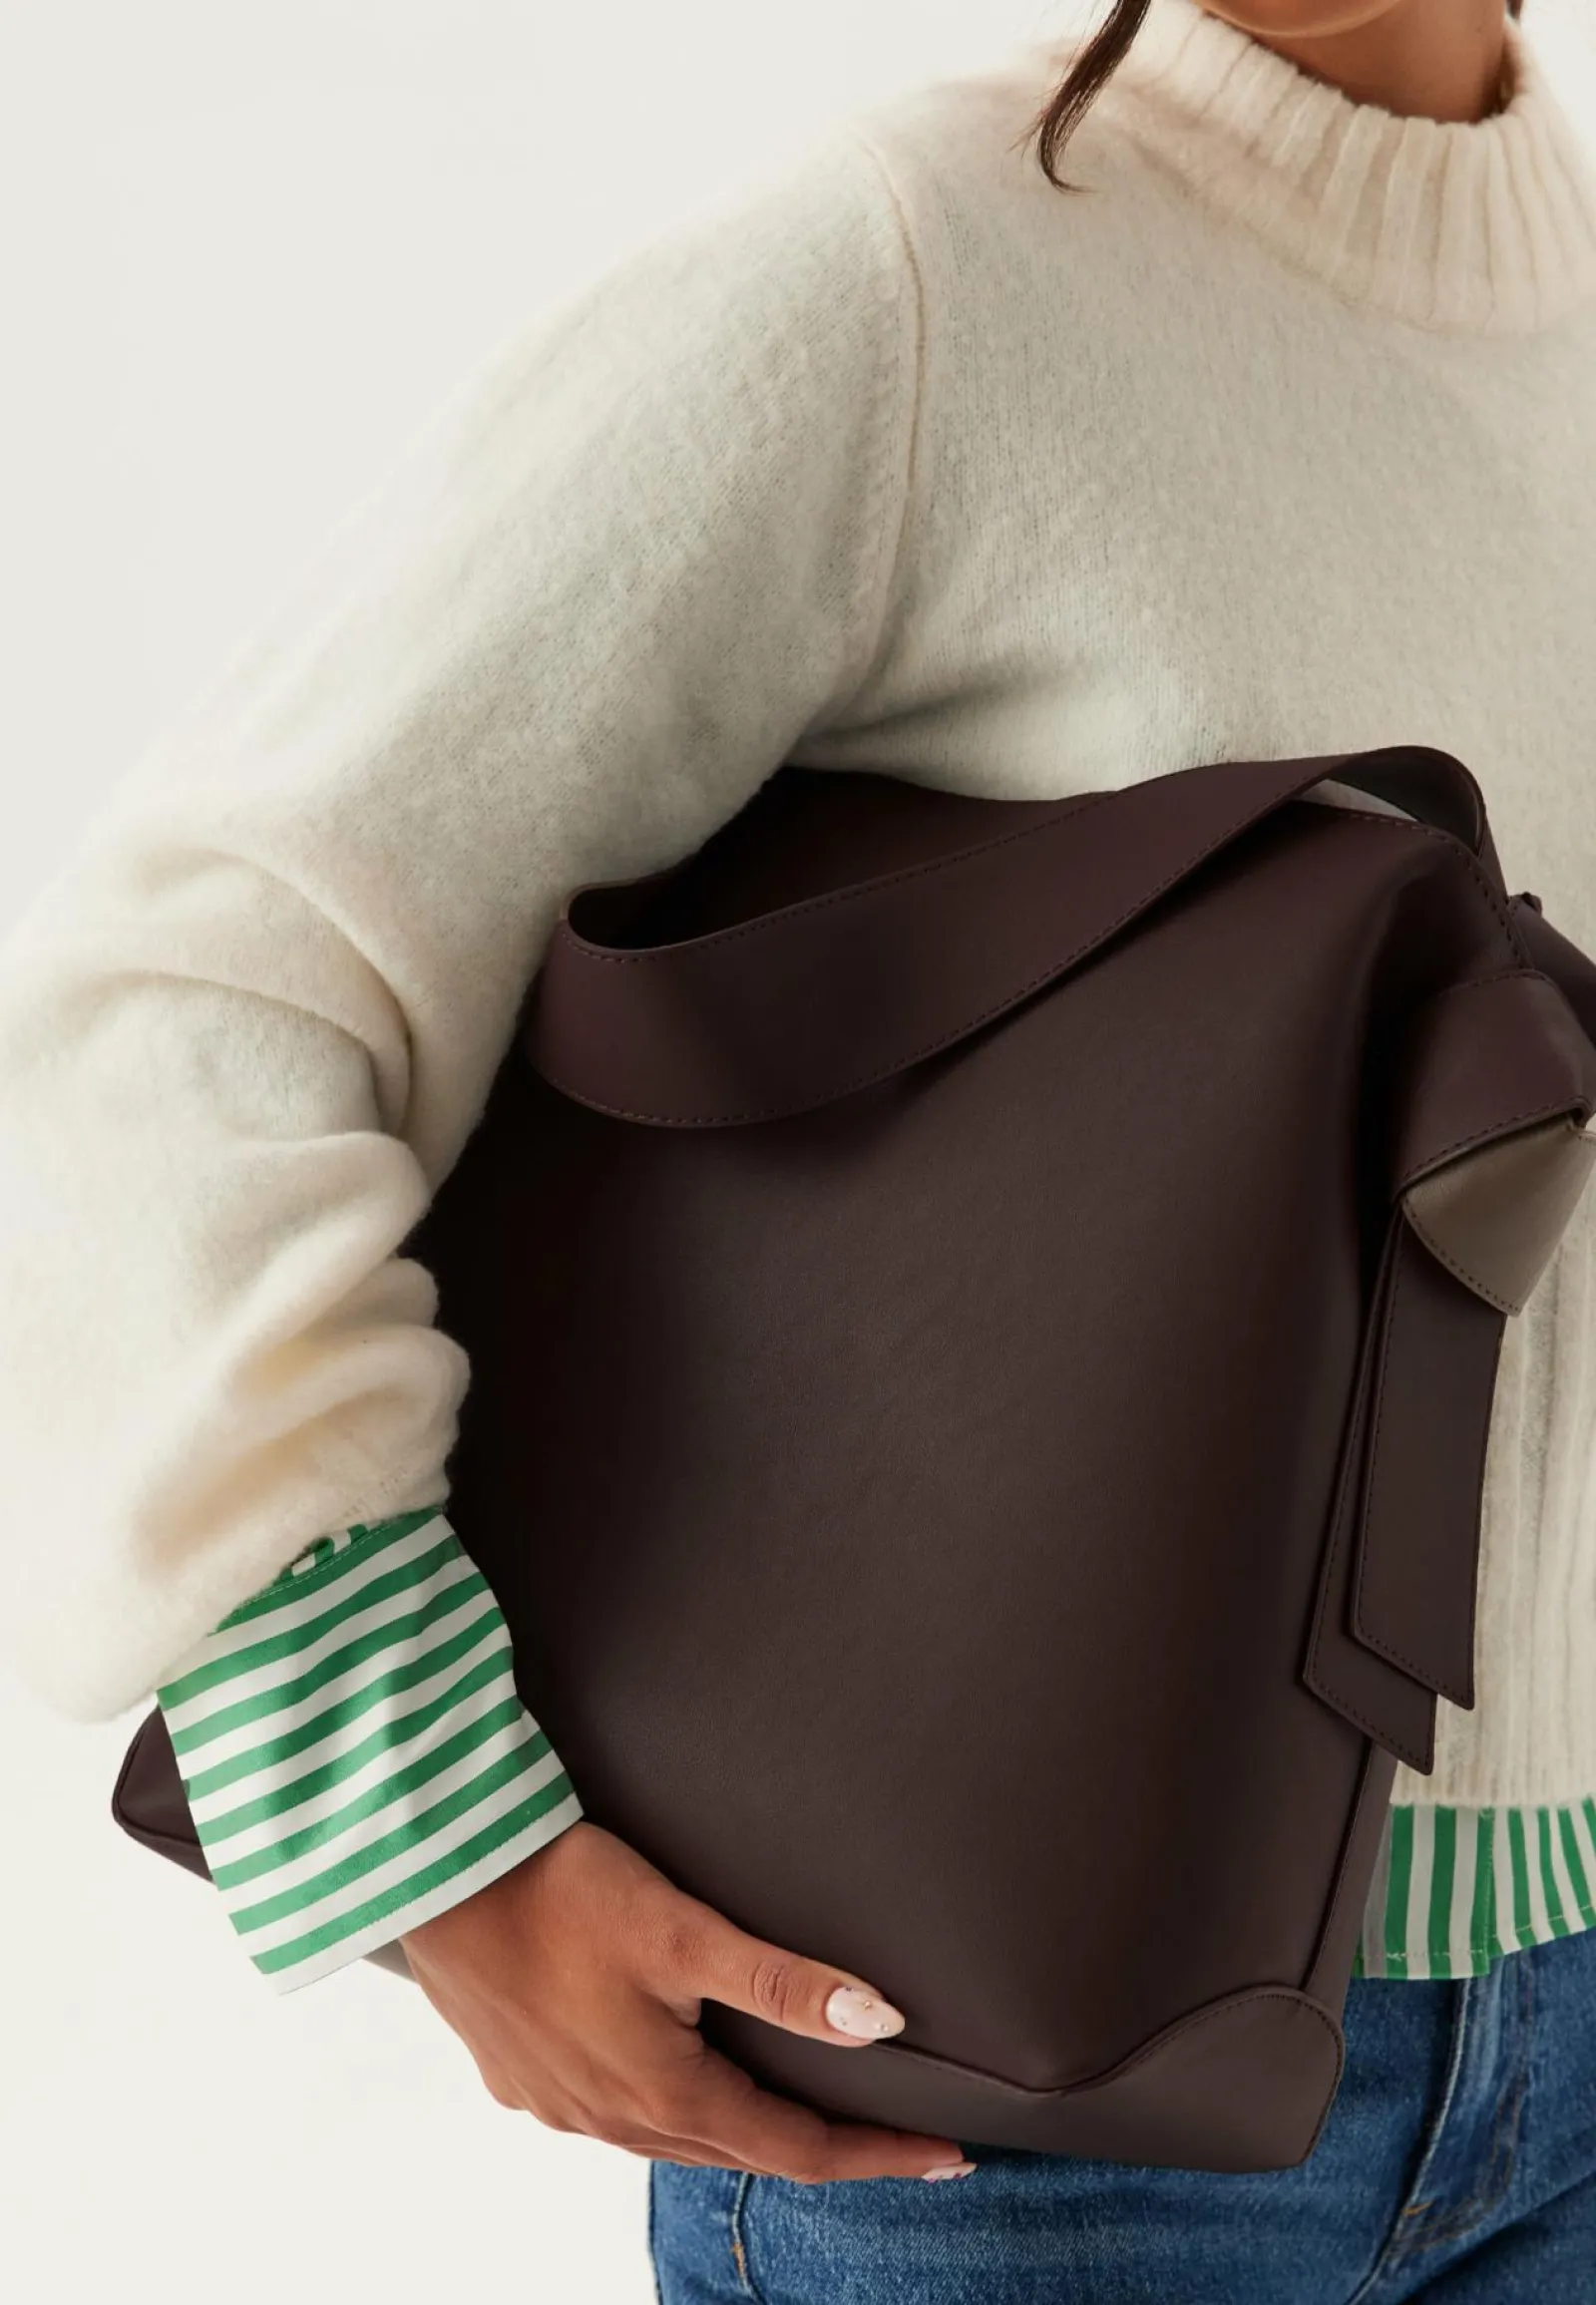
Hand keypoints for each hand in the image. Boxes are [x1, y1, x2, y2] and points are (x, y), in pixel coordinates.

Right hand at [398, 1819, 973, 2182]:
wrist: (433, 1878)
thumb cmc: (557, 1889)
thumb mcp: (681, 1929)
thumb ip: (781, 1980)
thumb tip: (882, 2021)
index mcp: (663, 2093)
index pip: (797, 2149)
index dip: (877, 2156)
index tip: (947, 2160)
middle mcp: (612, 2119)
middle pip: (741, 2153)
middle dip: (824, 2152)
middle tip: (895, 2141)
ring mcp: (561, 2107)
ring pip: (675, 2141)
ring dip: (742, 2134)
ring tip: (798, 2115)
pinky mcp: (522, 2080)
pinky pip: (613, 2117)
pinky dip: (667, 2112)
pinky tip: (673, 2082)